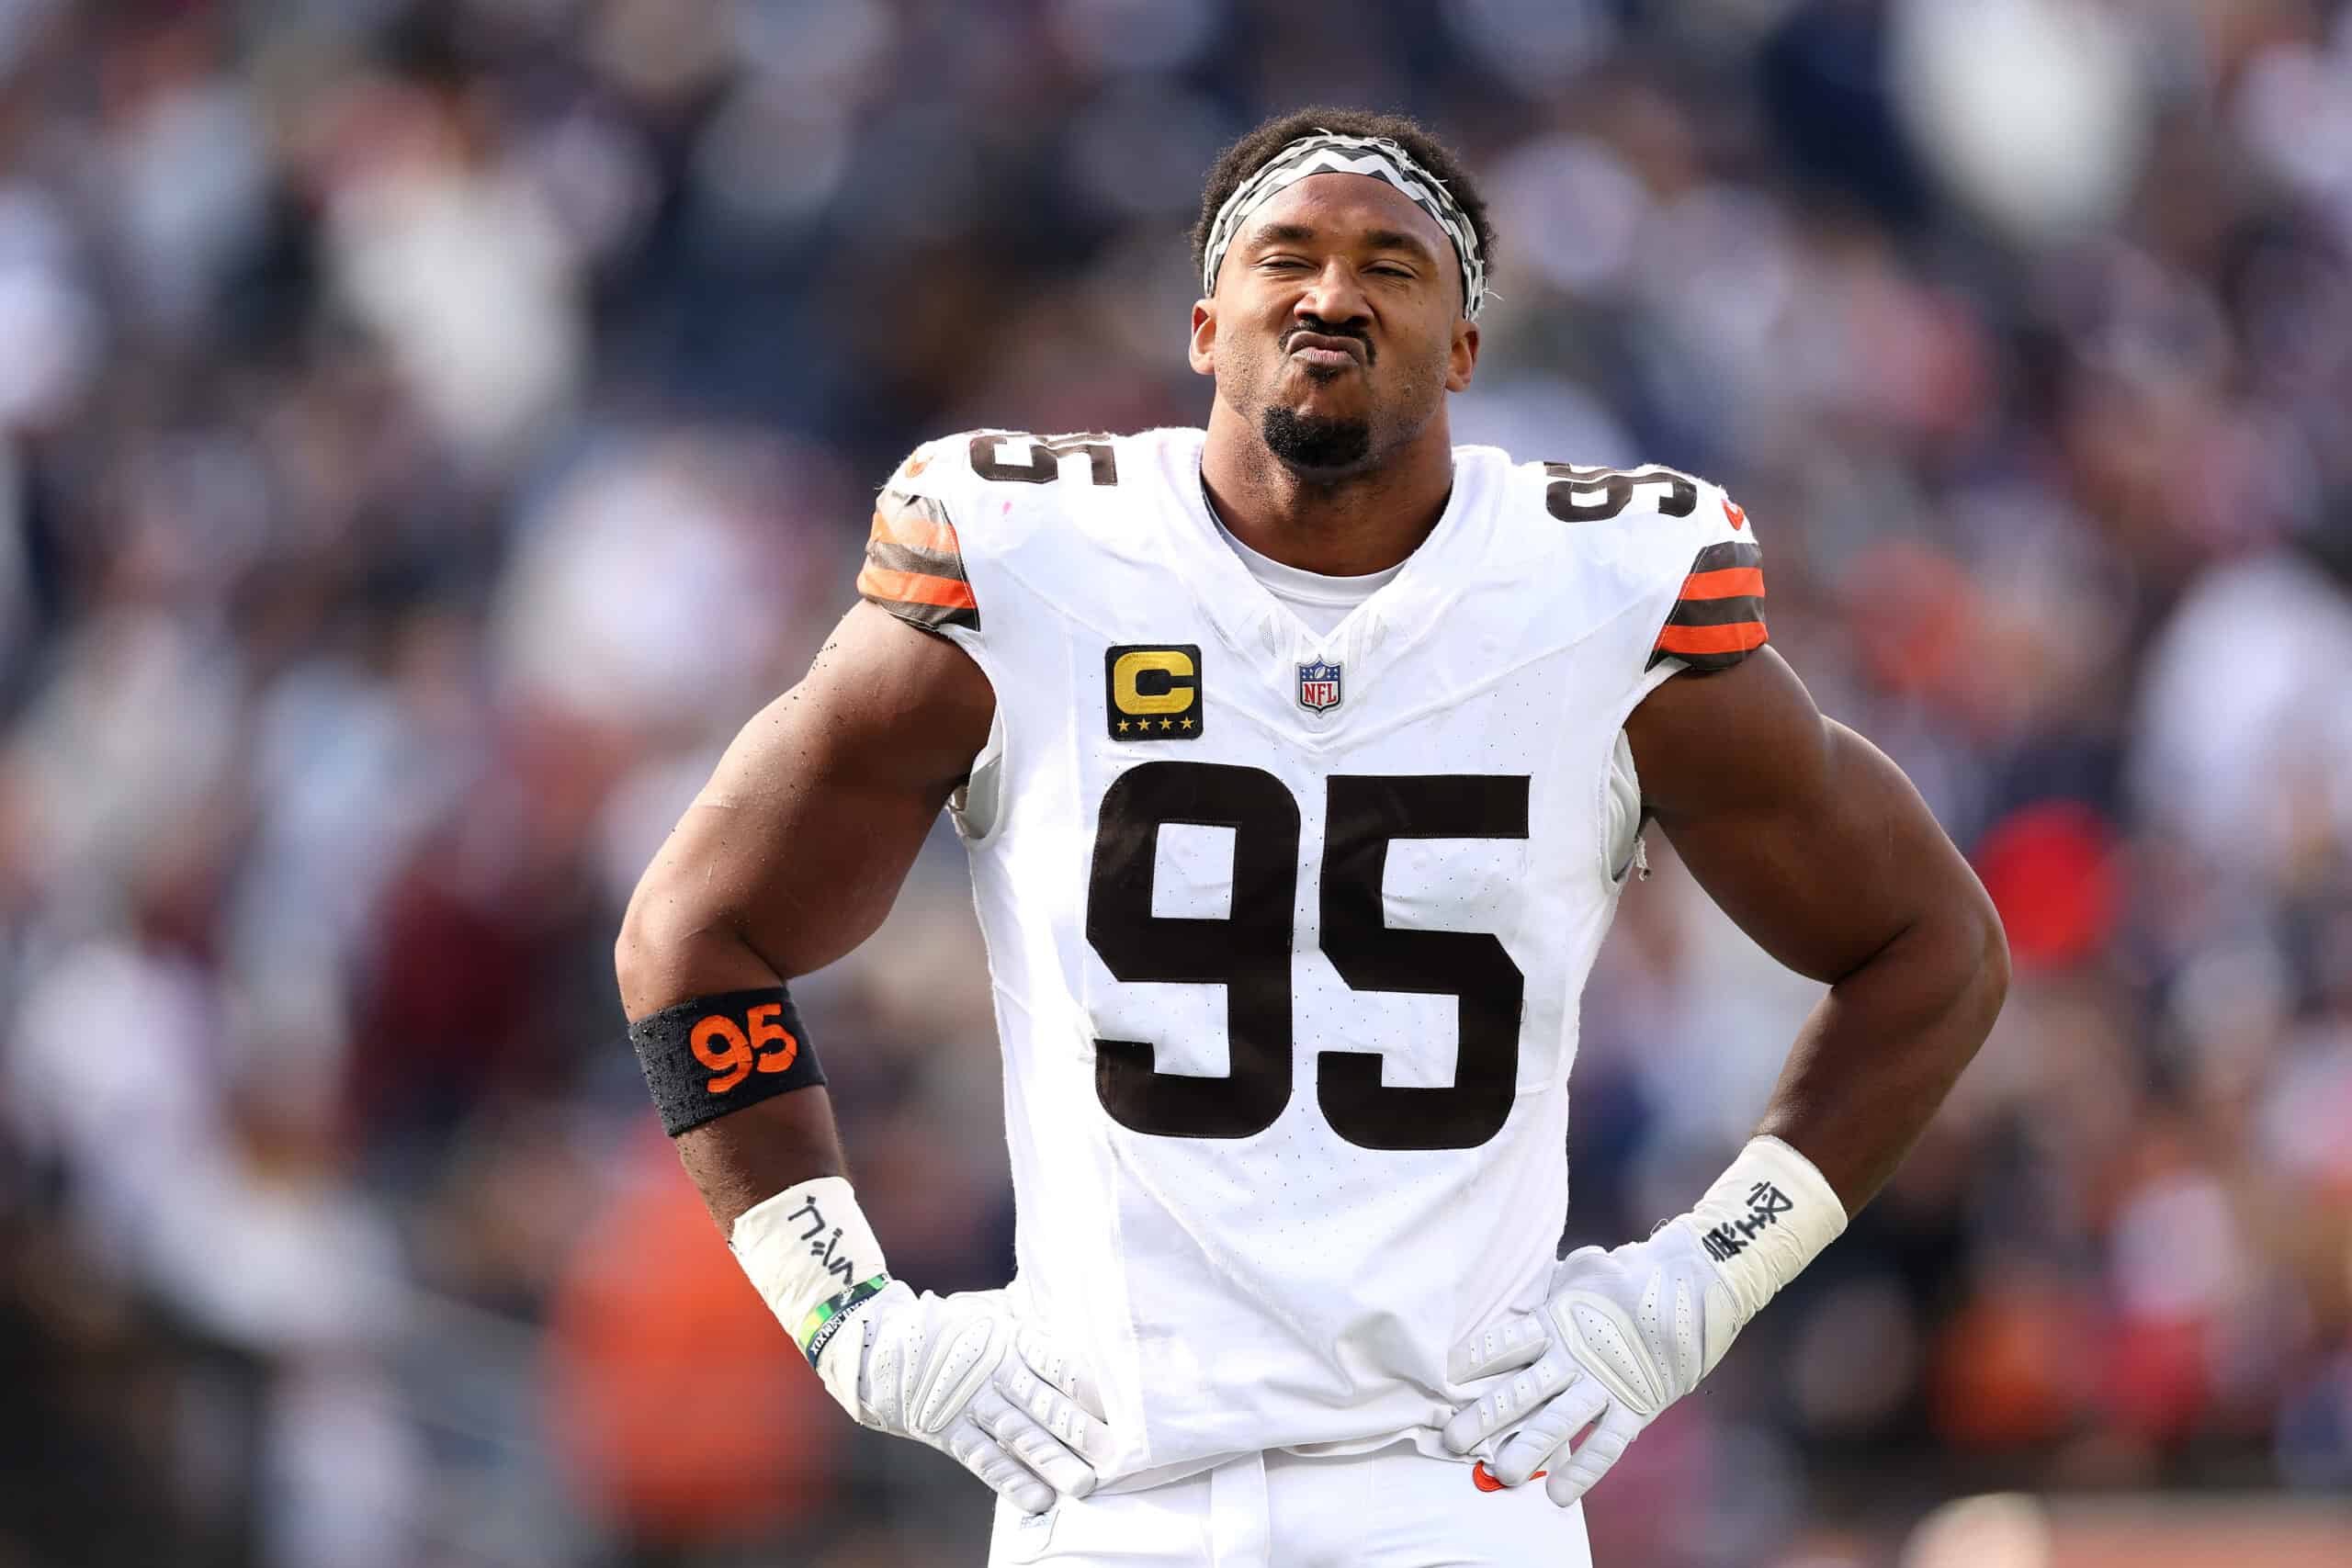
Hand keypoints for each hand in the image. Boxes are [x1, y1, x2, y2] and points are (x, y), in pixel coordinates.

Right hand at [816, 1281, 1110, 1513]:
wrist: (880, 1343)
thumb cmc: (951, 1326)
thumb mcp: (992, 1310)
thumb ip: (1031, 1316)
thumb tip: (1081, 1314)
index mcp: (1010, 1339)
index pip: (1057, 1362)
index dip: (1088, 1385)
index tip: (1122, 1405)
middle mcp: (994, 1371)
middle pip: (1044, 1403)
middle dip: (1081, 1431)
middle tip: (1116, 1454)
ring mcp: (969, 1403)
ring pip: (1018, 1434)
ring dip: (1052, 1461)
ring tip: (1083, 1484)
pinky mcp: (946, 1430)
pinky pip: (982, 1458)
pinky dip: (1009, 1479)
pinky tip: (1037, 1499)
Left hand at [1442, 1221, 1740, 1505]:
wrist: (1695, 1279)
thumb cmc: (1630, 1272)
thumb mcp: (1581, 1270)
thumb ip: (1548, 1287)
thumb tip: (1521, 1291)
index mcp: (1555, 1319)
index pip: (1504, 1344)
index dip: (1474, 1361)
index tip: (1445, 1379)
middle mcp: (1573, 1354)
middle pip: (1520, 1391)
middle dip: (1483, 1418)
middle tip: (1450, 1440)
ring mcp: (1605, 1382)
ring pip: (1556, 1423)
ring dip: (1526, 1451)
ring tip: (1499, 1475)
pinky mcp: (1637, 1404)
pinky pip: (1606, 1444)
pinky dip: (1584, 1470)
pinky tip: (1558, 1496)